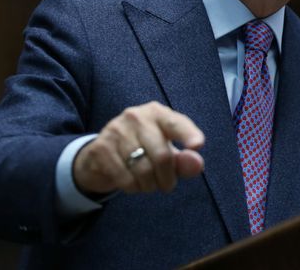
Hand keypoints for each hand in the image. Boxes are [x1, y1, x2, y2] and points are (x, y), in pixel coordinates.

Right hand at [73, 102, 204, 194]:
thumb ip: (184, 160)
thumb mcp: (166, 152)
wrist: (102, 154)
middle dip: (167, 178)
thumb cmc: (144, 150)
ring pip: (143, 170)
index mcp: (157, 113)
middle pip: (162, 156)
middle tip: (166, 185)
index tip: (198, 145)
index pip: (176, 123)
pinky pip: (124, 178)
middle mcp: (136, 116)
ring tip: (148, 184)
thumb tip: (198, 164)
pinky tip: (132, 182)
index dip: (188, 134)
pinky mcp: (101, 147)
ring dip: (149, 185)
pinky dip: (132, 187)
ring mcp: (116, 130)